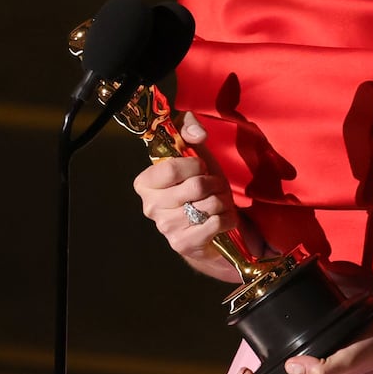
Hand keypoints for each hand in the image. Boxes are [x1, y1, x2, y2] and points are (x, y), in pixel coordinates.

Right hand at [132, 112, 236, 265]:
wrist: (211, 223)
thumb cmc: (200, 184)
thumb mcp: (195, 151)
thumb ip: (190, 129)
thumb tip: (198, 134)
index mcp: (145, 183)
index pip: (171, 168)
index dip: (194, 165)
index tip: (200, 167)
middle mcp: (150, 207)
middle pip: (195, 187)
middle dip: (214, 183)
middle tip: (214, 187)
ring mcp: (166, 228)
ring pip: (208, 205)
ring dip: (222, 201)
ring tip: (217, 202)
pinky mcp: (183, 244)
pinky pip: (216, 223)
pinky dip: (227, 218)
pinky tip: (221, 219)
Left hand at [232, 305, 372, 373]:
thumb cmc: (367, 348)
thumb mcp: (344, 359)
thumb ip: (320, 369)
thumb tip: (290, 367)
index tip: (247, 371)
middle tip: (244, 368)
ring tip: (251, 363)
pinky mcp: (314, 361)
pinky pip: (285, 373)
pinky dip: (272, 366)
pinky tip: (273, 351)